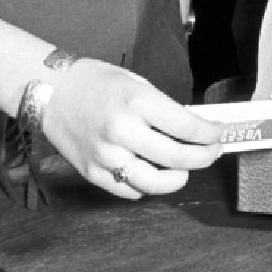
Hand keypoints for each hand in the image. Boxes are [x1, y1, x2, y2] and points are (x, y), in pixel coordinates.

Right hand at [40, 60, 222, 199]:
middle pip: (177, 158)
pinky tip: (152, 173)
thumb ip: (163, 108)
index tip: (219, 133)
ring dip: (178, 179)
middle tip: (212, 152)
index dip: (210, 134)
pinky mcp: (92, 172)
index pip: (186, 126)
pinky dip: (146, 186)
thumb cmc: (95, 82)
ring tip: (185, 170)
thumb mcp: (136, 83)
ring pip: (155, 182)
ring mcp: (106, 155)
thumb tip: (193, 128)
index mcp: (137, 101)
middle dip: (204, 157)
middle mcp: (122, 130)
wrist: (52, 92)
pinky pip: (128, 189)